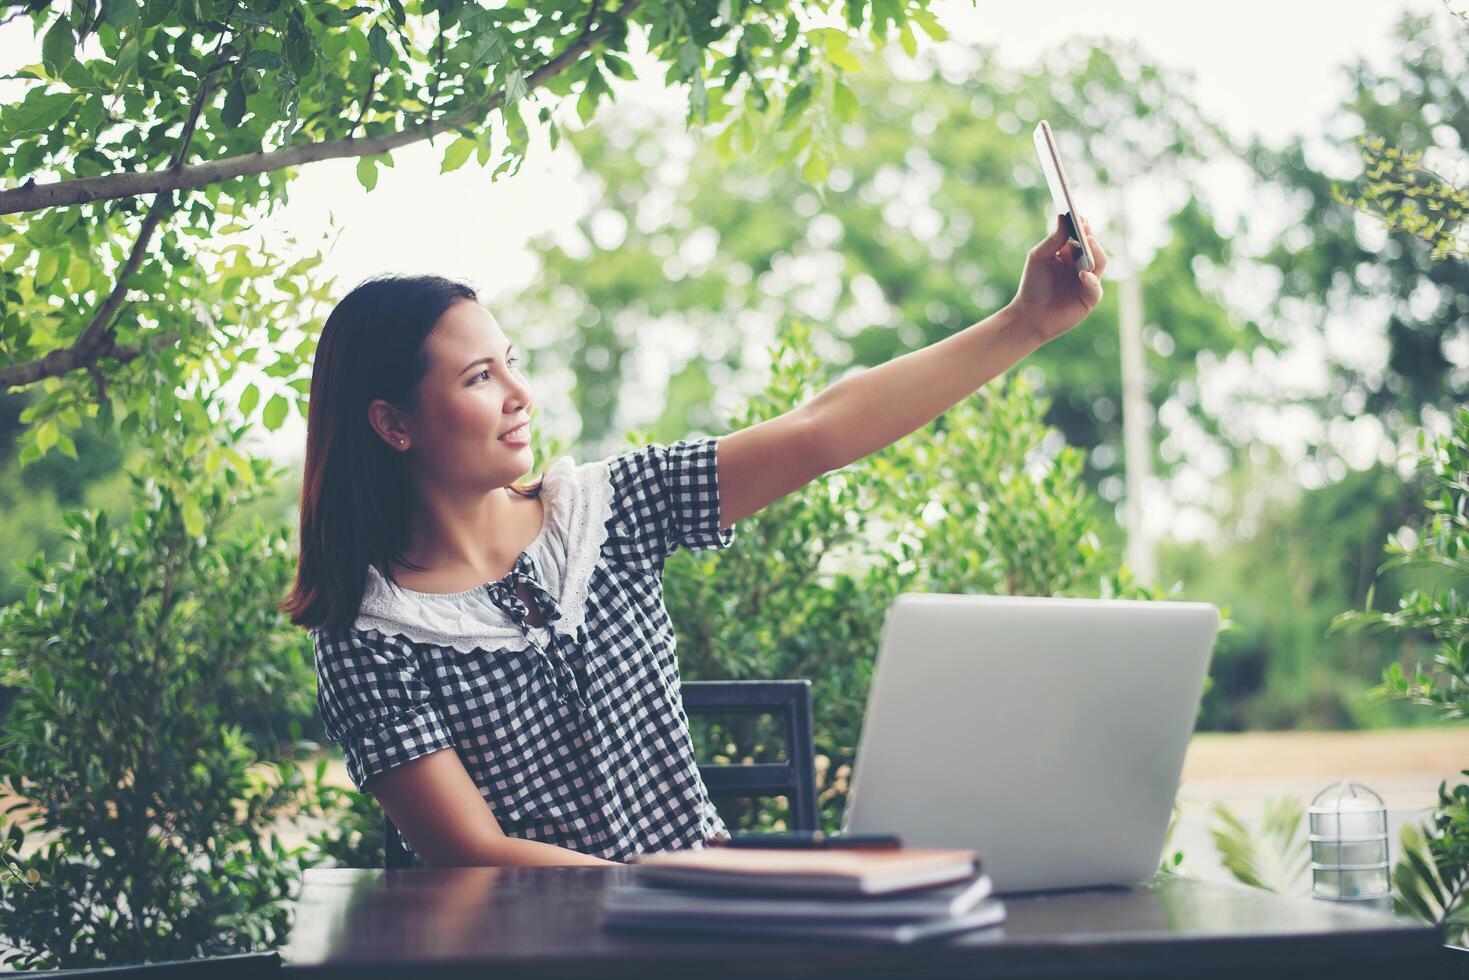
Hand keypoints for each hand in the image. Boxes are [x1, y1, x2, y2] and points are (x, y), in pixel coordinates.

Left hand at [1008, 212, 1108, 345]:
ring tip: (1088, 242)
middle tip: (1085, 226)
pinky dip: (1090, 280)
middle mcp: (1082, 264)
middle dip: (1090, 236)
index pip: (1081, 235)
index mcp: (1070, 252)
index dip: (1082, 225)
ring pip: (1100, 262)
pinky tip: (1082, 274)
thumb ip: (1052, 240)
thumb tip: (1063, 217)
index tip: (1078, 215)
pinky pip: (1095, 287)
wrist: (1029, 315)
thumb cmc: (1033, 285)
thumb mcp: (1039, 258)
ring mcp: (1088, 281)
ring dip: (1096, 252)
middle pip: (1093, 246)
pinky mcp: (1089, 298)